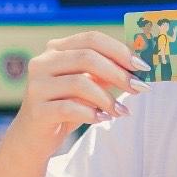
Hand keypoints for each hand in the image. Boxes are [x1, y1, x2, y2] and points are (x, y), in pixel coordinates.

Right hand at [9, 31, 150, 156]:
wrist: (34, 137)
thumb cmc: (65, 107)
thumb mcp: (88, 85)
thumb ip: (106, 72)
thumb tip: (138, 65)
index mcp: (56, 49)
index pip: (91, 39)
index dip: (119, 50)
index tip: (142, 66)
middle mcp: (43, 62)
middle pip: (87, 57)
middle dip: (118, 73)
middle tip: (138, 88)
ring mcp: (37, 86)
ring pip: (80, 83)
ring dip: (107, 98)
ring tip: (121, 111)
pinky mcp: (37, 110)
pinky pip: (69, 107)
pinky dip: (91, 113)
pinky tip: (102, 118)